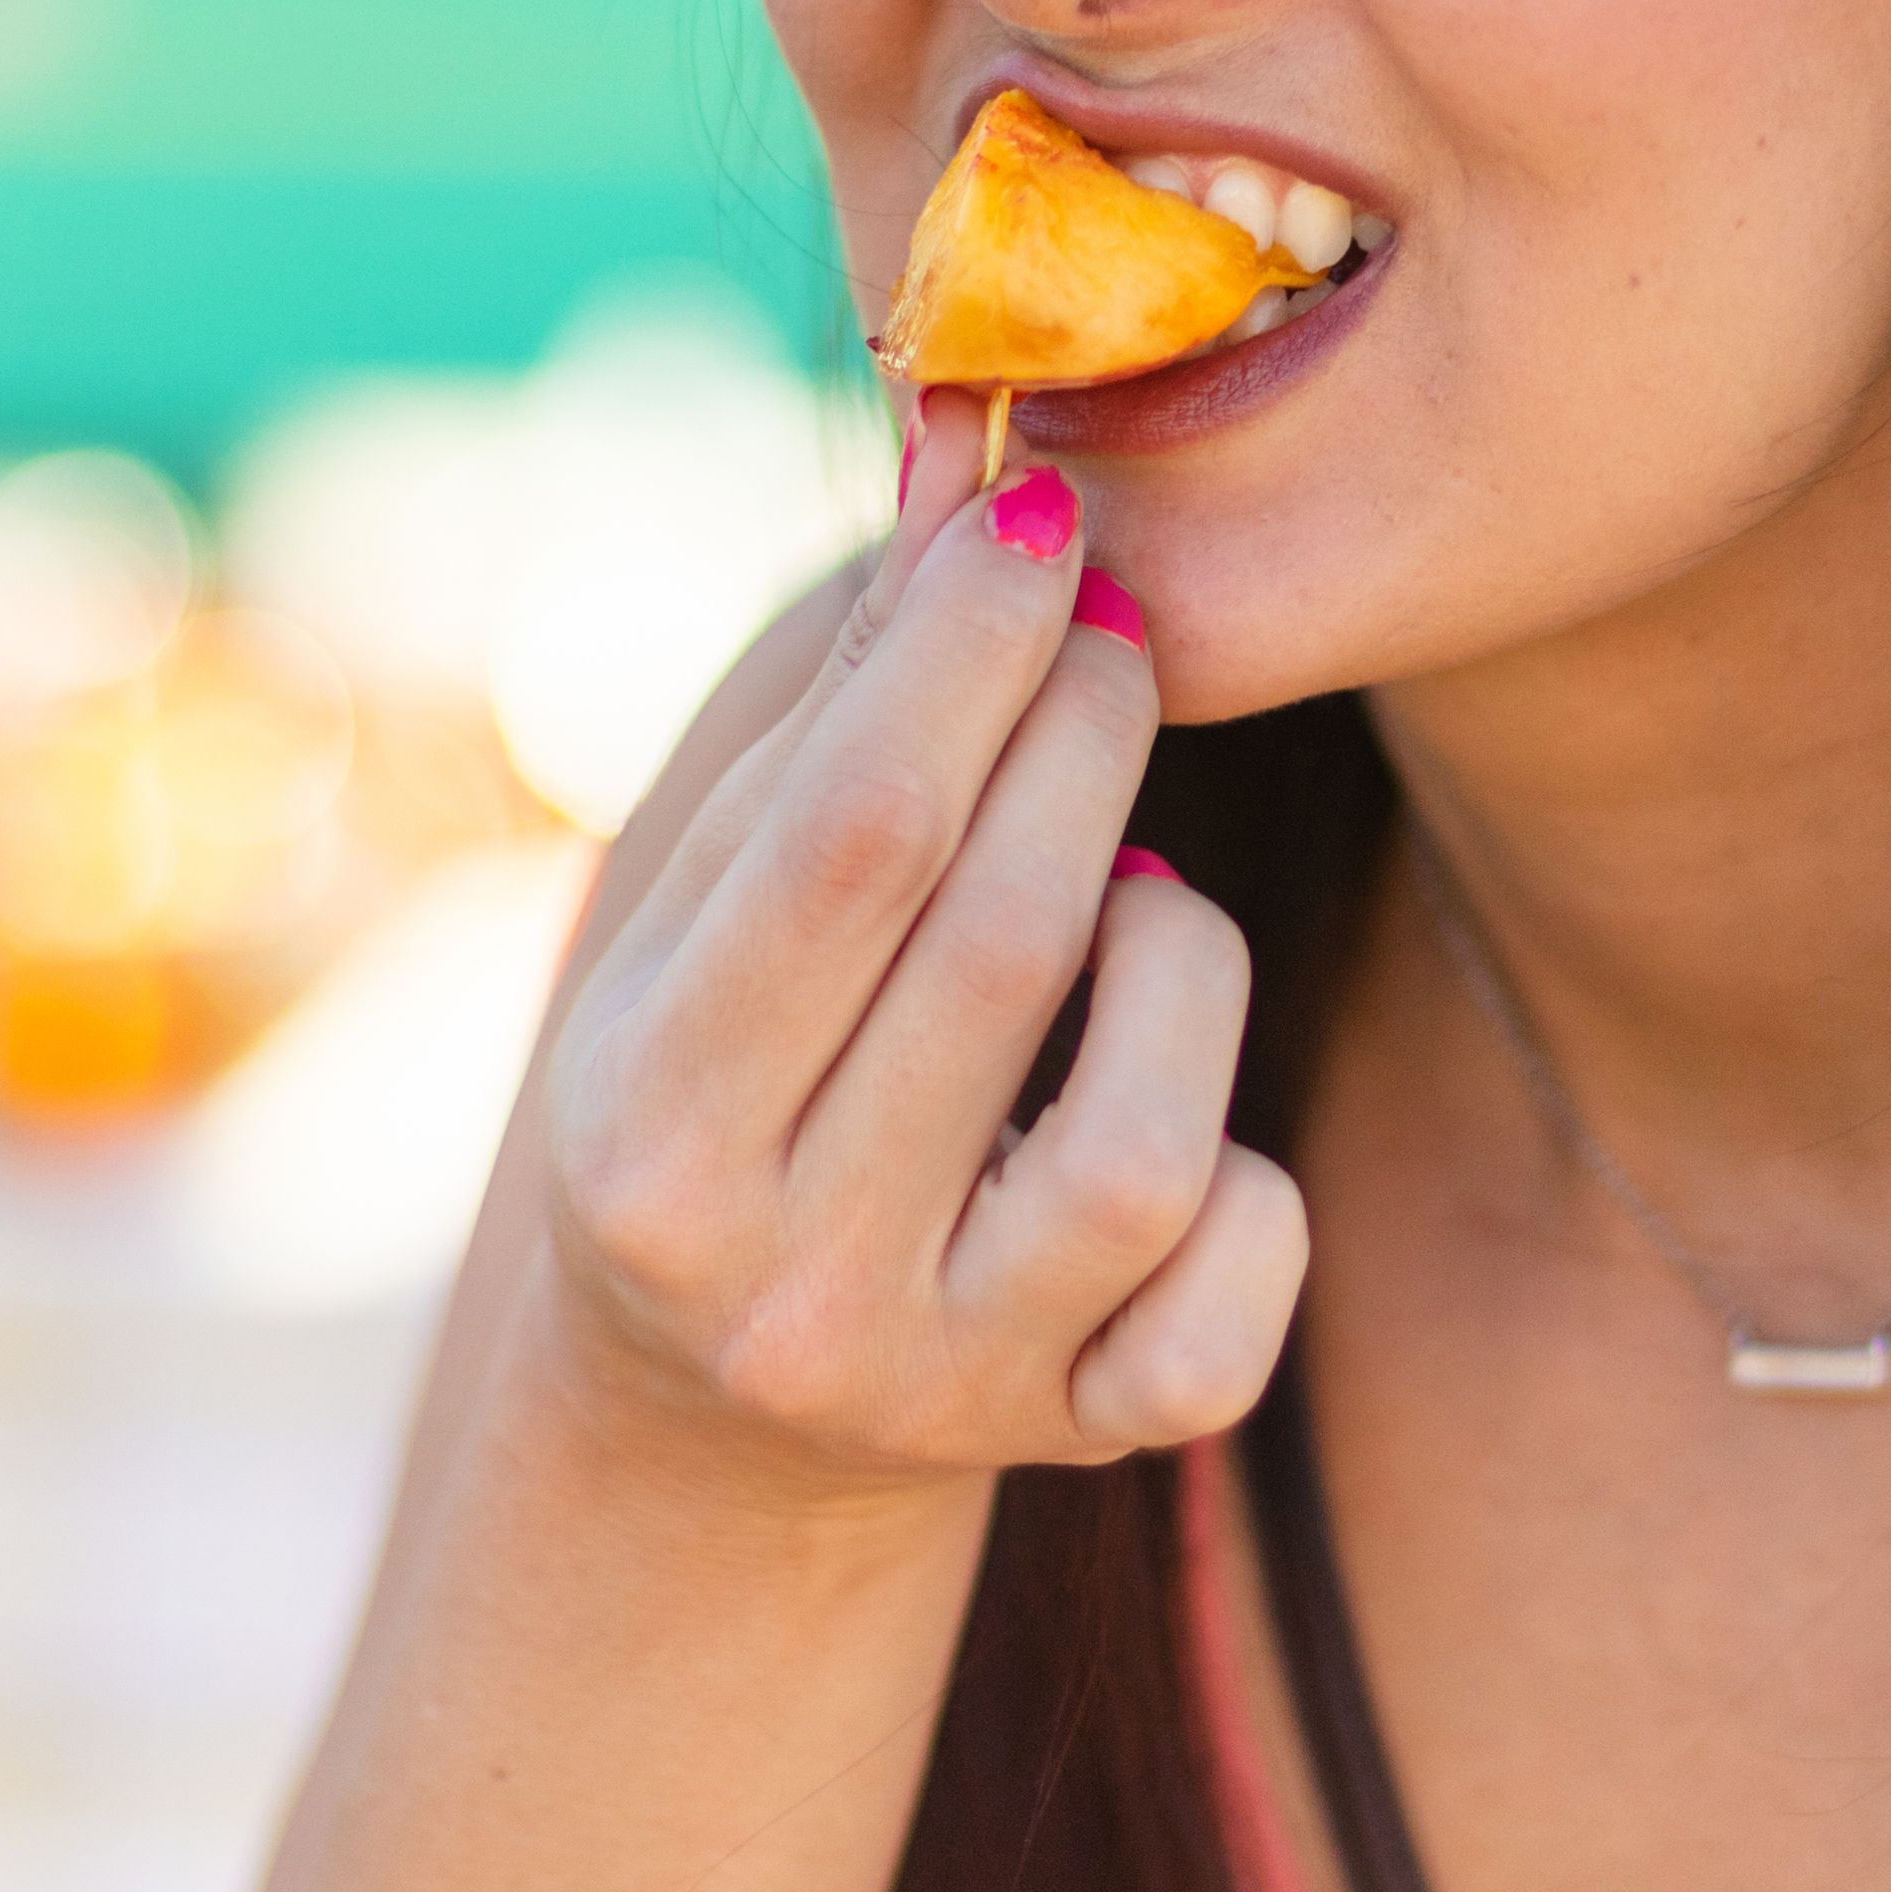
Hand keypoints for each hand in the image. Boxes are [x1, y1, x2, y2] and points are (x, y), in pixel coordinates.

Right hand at [526, 410, 1308, 1492]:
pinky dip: (1247, 1190)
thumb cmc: (728, 1070)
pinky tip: (1177, 1115)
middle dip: (1085, 733)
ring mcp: (939, 1386)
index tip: (1038, 519)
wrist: (714, 1413)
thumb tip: (964, 446)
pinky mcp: (1080, 1445)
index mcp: (643, 1137)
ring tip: (1136, 895)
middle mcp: (779, 1285)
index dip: (966, 653)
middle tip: (1111, 628)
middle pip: (1002, 946)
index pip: (846, 841)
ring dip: (1181, 955)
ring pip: (1148, 1137)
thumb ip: (840, 699)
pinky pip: (1236, 1304)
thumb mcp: (718, 908)